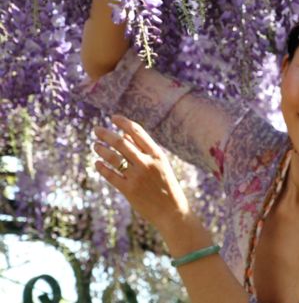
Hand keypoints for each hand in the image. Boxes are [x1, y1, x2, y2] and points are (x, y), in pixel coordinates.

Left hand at [93, 114, 190, 233]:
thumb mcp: (161, 165)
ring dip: (102, 149)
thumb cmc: (166, 186)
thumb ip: (144, 150)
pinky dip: (102, 167)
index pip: (138, 132)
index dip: (124, 123)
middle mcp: (147, 163)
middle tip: (96, 129)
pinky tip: (97, 163)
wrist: (172, 212)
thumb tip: (124, 134)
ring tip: (95, 145)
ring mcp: (137, 177)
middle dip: (106, 134)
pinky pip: (110, 175)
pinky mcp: (129, 190)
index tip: (113, 117)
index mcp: (157, 155)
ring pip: (113, 158)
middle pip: (122, 143)